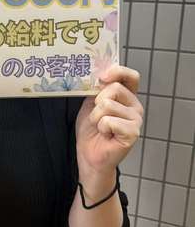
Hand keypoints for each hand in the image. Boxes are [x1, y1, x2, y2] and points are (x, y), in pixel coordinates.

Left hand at [75, 65, 143, 195]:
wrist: (89, 155)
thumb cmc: (92, 129)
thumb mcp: (90, 103)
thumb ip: (97, 88)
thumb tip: (98, 73)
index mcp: (127, 96)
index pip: (130, 76)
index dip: (117, 71)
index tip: (102, 77)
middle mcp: (135, 106)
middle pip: (113, 88)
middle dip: (96, 102)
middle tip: (97, 117)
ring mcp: (136, 120)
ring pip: (107, 104)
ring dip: (96, 117)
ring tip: (101, 127)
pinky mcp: (133, 133)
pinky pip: (108, 120)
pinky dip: (101, 127)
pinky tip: (106, 135)